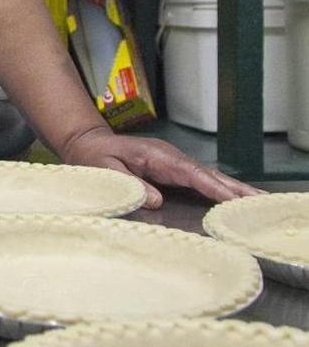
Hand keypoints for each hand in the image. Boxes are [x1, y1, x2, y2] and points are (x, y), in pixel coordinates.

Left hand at [59, 125, 263, 208]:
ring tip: (258, 202)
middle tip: (259, 201)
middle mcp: (169, 157)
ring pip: (207, 176)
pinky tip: (234, 199)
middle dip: (233, 187)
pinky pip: (200, 180)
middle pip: (207, 173)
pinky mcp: (172, 170)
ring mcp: (172, 162)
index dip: (210, 186)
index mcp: (155, 155)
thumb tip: (156, 200)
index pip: (189, 172)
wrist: (87, 144)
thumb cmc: (94, 158)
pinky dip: (219, 188)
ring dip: (232, 188)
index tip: (231, 198)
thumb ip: (129, 183)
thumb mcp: (105, 170)